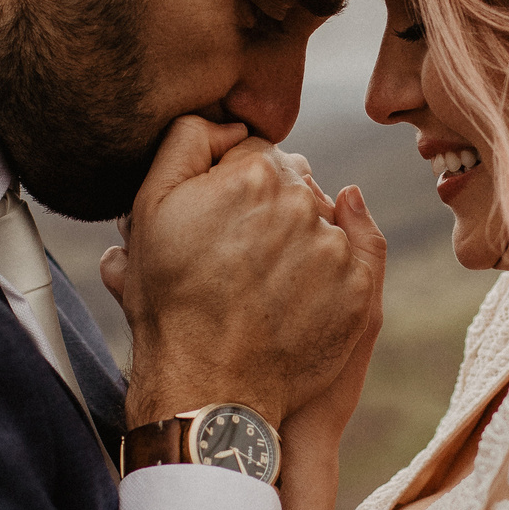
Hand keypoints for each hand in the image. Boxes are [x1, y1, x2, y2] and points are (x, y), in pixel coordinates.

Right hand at [101, 118, 384, 428]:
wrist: (207, 384)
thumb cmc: (169, 299)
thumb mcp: (150, 209)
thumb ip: (188, 143)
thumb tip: (233, 125)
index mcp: (253, 172)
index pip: (251, 152)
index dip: (228, 181)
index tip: (214, 215)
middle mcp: (303, 200)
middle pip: (291, 181)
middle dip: (266, 203)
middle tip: (235, 248)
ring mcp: (336, 246)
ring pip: (321, 216)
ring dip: (298, 233)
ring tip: (261, 277)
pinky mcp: (359, 287)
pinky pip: (351, 256)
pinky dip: (329, 266)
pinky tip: (296, 290)